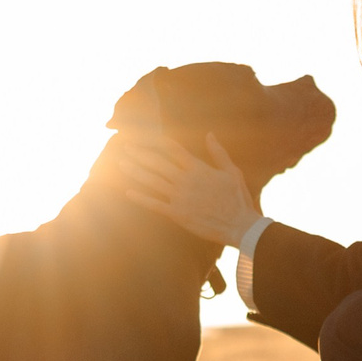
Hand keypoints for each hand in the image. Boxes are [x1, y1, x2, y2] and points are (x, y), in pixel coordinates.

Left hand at [120, 133, 262, 245]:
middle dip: (140, 154)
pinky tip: (128, 192)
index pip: (174, 149)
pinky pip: (155, 204)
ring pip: (153, 181)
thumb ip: (219, 152)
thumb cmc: (238, 198)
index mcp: (198, 169)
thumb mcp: (232, 171)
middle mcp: (186, 181)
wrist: (240, 225)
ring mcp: (180, 198)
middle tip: (125, 147)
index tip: (144, 136)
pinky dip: (141, 198)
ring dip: (135, 172)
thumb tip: (210, 134)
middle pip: (157, 163)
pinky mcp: (178, 214)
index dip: (157, 141)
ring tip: (121, 163)